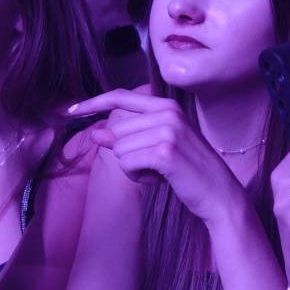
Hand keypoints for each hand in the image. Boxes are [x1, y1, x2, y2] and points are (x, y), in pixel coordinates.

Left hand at [68, 89, 246, 225]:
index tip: (70, 111)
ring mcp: (168, 130)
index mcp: (167, 106)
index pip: (121, 96)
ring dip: (132, 167)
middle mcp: (168, 112)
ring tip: (159, 172)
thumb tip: (96, 133)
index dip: (93, 103)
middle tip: (153, 165)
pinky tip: (158, 179)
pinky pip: (126, 163)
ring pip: (119, 149)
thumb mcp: (159, 148)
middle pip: (116, 130)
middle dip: (126, 153)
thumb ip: (129, 137)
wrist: (219, 193)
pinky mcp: (164, 151)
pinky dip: (136, 177)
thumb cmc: (188, 170)